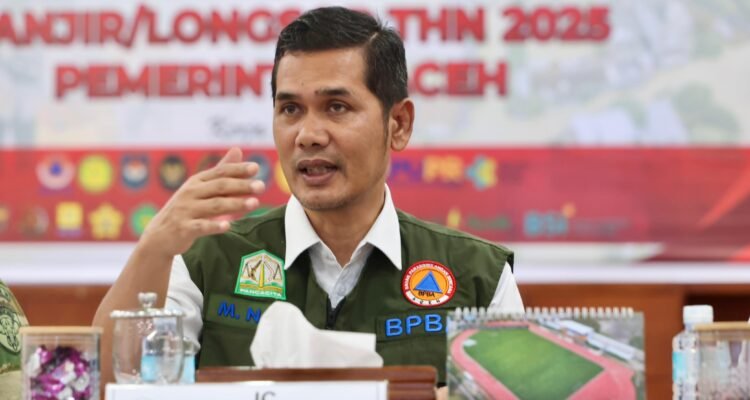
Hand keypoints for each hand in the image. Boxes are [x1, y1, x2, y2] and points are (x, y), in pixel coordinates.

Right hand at [139, 147, 264, 258]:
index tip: (256, 167)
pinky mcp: (183, 228)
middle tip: (261, 186)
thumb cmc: (186, 209)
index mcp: (197, 181)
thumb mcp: (200, 188)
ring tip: (254, 203)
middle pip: (220, 187)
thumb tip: (238, 149)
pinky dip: (214, 225)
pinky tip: (228, 225)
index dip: (238, 169)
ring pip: (214, 206)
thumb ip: (220, 171)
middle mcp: (191, 193)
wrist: (160, 236)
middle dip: (241, 185)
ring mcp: (186, 210)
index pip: (220, 172)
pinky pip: (201, 226)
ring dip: (235, 204)